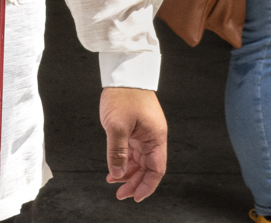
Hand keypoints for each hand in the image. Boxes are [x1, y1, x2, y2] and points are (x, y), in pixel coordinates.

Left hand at [100, 87, 166, 201]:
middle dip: (135, 182)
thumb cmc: (124, 95)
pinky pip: (133, 151)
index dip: (147, 186)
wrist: (123, 72)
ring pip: (139, 161)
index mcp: (155, 137)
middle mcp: (153, 137)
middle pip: (148, 168)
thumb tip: (117, 174)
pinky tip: (114, 169)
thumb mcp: (117, 126)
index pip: (156, 170)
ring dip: (128, 173)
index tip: (135, 197)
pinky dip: (124, 161)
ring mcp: (144, 133)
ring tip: (114, 182)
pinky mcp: (136, 129)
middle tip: (120, 194)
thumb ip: (117, 153)